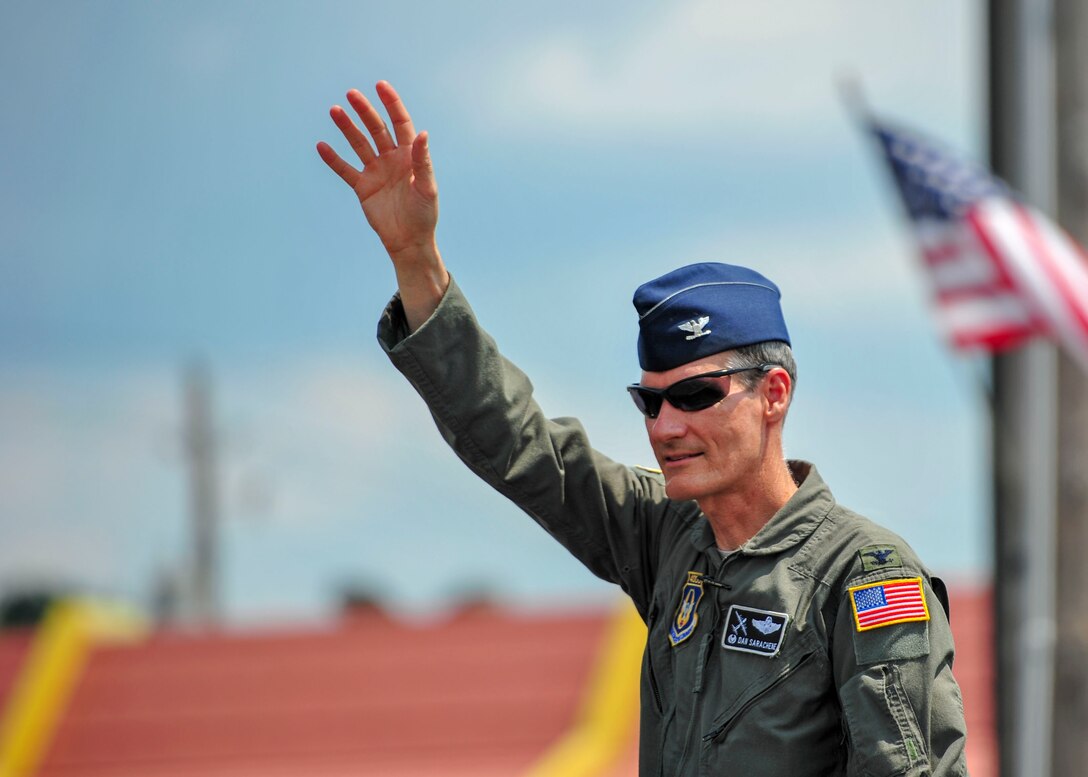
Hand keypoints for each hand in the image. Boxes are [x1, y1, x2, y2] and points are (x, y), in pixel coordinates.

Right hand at [318, 82, 447, 329]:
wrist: (409, 241)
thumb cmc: (424, 214)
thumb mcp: (427, 187)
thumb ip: (422, 160)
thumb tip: (422, 133)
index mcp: (409, 156)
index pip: (400, 123)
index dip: (391, 104)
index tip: (380, 86)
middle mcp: (391, 159)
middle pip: (376, 128)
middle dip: (365, 111)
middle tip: (351, 94)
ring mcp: (376, 171)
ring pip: (359, 144)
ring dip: (347, 128)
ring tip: (334, 111)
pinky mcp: (363, 187)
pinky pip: (345, 169)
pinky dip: (333, 159)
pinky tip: (321, 146)